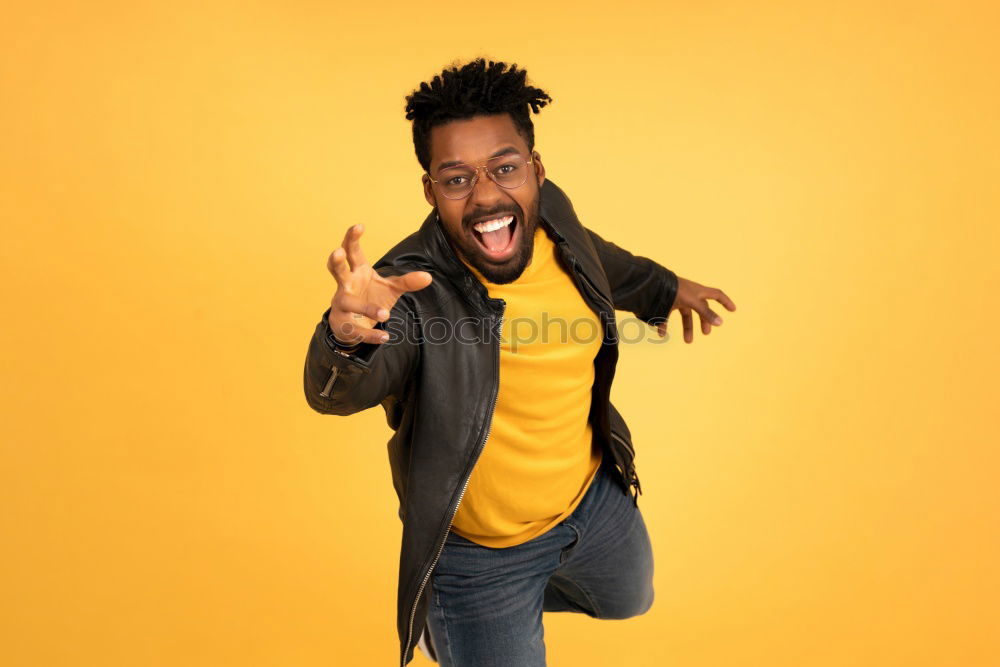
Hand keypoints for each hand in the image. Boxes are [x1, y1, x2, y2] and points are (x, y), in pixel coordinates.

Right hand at [327, 224, 432, 345]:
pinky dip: (372, 335)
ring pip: (348, 302)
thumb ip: (407, 282)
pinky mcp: (343, 324)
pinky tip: (385, 337)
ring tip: (385, 315)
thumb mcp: (391, 288)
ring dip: (366, 308)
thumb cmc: (371, 297)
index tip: (358, 226)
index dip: (352, 238)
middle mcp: (346, 285)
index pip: (352, 252)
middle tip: (337, 251)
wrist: (352, 325)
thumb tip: (428, 277)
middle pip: (337, 270)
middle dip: (337, 261)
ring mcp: (342, 304)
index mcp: (357, 272)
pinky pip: (356, 329)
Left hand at [656, 276, 735, 342]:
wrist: (651, 283)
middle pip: (701, 309)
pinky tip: (661, 334)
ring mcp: (676, 298)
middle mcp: (689, 295)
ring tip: (688, 341)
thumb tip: (720, 323)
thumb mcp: (692, 301)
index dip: (725, 301)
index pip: (716, 295)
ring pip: (685, 314)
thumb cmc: (674, 289)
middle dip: (704, 321)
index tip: (733, 310)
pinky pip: (666, 316)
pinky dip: (664, 325)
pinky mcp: (664, 303)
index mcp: (698, 291)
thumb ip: (705, 312)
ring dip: (687, 327)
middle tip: (706, 333)